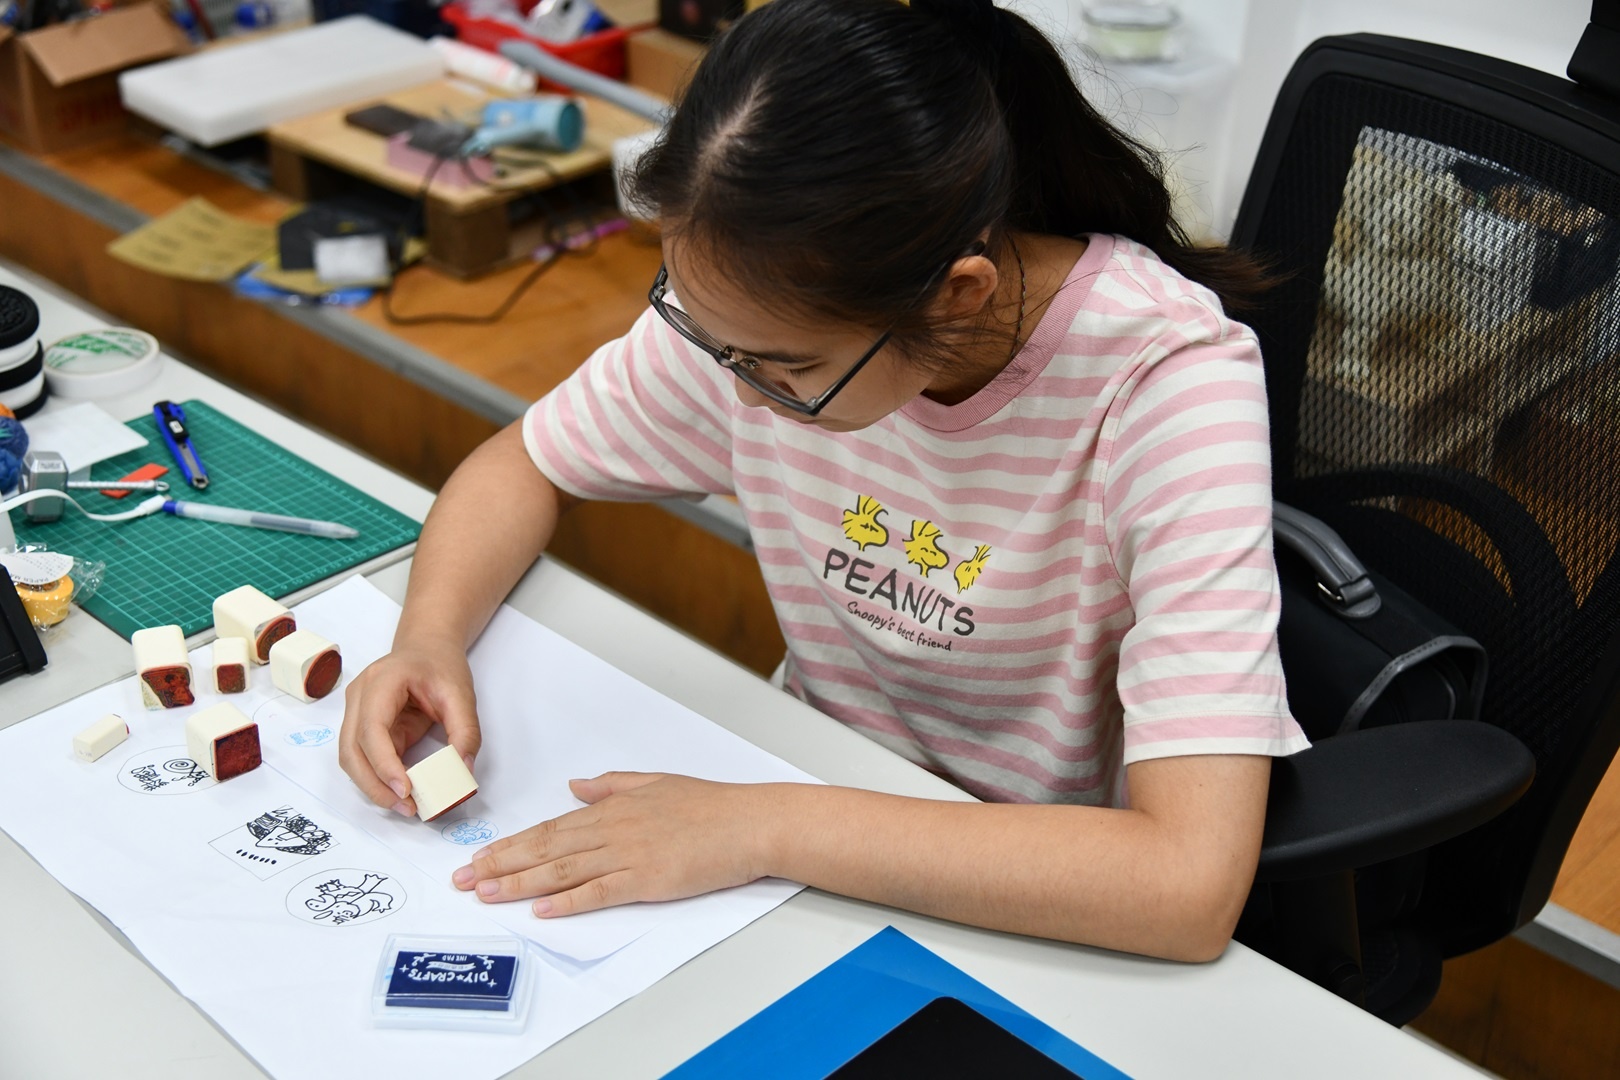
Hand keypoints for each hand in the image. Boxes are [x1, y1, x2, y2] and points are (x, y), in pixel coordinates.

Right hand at [339, 642, 480, 816]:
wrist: (426, 648)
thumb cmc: (440, 665)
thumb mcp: (462, 695)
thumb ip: (466, 733)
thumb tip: (463, 771)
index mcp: (381, 680)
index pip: (372, 729)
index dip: (385, 764)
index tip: (406, 790)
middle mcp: (359, 695)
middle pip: (351, 749)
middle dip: (375, 785)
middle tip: (407, 808)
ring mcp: (355, 710)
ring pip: (350, 758)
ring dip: (373, 786)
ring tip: (405, 805)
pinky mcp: (361, 725)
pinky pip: (361, 757)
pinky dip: (377, 778)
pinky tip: (400, 791)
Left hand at [451, 773, 777, 915]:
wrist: (749, 823)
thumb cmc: (710, 804)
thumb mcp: (656, 782)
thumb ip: (612, 785)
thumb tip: (576, 786)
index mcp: (613, 807)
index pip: (550, 827)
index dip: (511, 844)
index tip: (481, 857)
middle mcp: (613, 829)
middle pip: (545, 848)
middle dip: (500, 864)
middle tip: (464, 879)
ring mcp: (629, 855)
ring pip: (562, 870)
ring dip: (520, 883)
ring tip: (486, 893)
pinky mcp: (647, 879)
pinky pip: (599, 892)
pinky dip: (567, 901)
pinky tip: (541, 909)